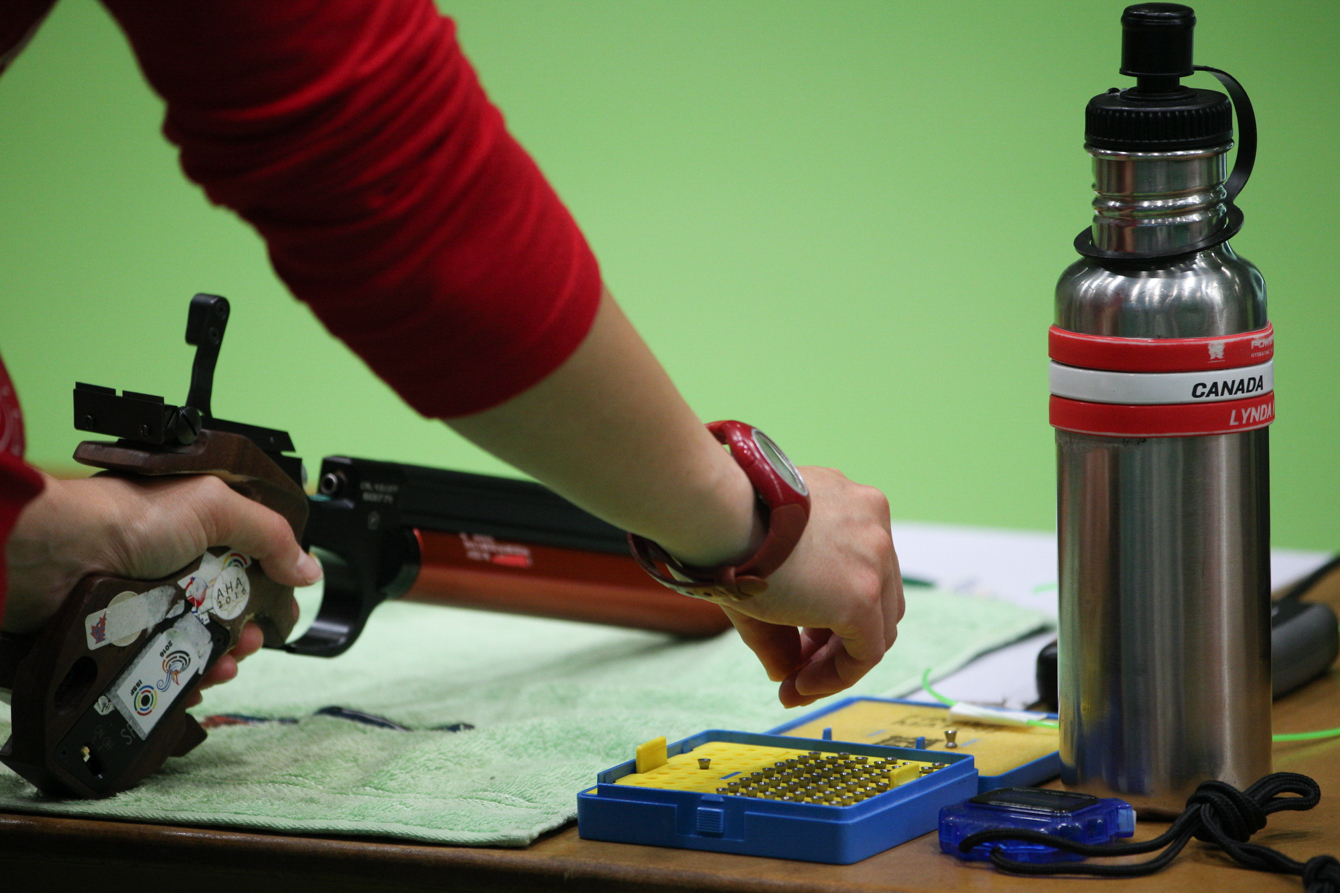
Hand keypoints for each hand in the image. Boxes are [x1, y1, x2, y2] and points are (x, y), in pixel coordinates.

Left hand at [4, 472, 319, 700]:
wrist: (55, 556)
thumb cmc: (127, 516)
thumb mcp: (215, 507)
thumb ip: (270, 534)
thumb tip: (309, 569)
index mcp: (202, 529)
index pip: (251, 561)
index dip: (272, 588)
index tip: (284, 612)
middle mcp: (178, 566)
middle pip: (229, 608)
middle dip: (249, 630)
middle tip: (252, 641)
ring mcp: (152, 603)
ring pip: (200, 641)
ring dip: (222, 658)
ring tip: (225, 665)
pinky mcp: (129, 637)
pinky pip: (165, 667)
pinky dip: (185, 678)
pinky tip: (195, 681)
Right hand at [719, 466, 902, 707]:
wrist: (717, 512)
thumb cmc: (726, 529)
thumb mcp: (763, 567)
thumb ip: (782, 620)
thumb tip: (786, 672)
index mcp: (853, 503)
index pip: (861, 571)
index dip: (832, 612)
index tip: (798, 642)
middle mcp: (873, 525)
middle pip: (877, 598)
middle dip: (837, 638)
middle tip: (797, 663)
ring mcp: (875, 558)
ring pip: (877, 628)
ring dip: (836, 662)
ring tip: (795, 683)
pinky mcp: (862, 595)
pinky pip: (866, 652)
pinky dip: (838, 675)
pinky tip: (799, 686)